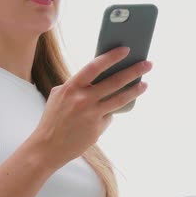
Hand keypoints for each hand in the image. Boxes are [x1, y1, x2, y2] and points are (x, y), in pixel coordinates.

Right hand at [29, 47, 151, 169]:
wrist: (47, 146)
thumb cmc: (53, 118)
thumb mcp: (59, 96)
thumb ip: (77, 85)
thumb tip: (100, 76)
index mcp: (71, 87)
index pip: (95, 66)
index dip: (112, 57)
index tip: (126, 50)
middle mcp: (82, 99)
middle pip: (114, 82)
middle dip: (134, 71)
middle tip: (148, 64)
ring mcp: (91, 114)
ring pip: (120, 99)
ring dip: (135, 90)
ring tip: (145, 84)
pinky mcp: (97, 128)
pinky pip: (110, 115)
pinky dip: (111, 111)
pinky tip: (111, 110)